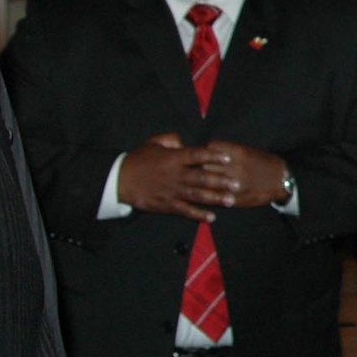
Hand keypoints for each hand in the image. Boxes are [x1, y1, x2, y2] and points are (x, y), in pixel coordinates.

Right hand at [116, 134, 241, 221]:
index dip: (213, 157)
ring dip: (215, 198)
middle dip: (221, 181)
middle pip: (202, 178)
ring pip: (197, 195)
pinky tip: (211, 217)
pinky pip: (185, 210)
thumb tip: (184, 141)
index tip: (228, 159)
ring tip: (231, 201)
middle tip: (237, 184)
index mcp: (173, 158)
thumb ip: (171, 139)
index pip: (197, 156)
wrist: (119, 179)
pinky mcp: (166, 205)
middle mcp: (175, 175)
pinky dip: (198, 215)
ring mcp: (171, 191)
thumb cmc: (138, 159)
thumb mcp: (153, 143)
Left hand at [202, 141, 290, 207]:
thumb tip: (207, 151)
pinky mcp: (236, 197)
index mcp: (239, 152)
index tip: (202, 153)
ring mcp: (235, 183)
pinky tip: (206, 192)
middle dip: (199, 165)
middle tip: (194, 168)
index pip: (211, 148)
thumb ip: (228, 151)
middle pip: (206, 164)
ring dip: (202, 181)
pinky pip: (215, 196)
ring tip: (198, 181)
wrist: (281, 180)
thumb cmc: (262, 163)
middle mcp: (235, 167)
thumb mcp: (247, 151)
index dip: (205, 150)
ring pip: (208, 181)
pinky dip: (209, 194)